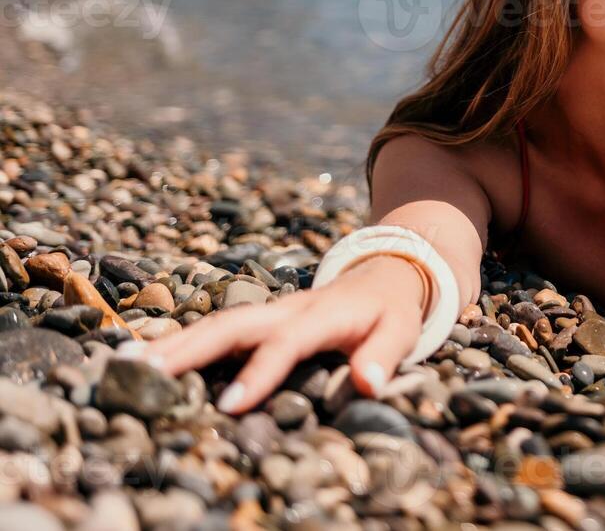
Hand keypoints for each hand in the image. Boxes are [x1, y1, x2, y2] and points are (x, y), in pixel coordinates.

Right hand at [116, 254, 429, 413]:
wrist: (386, 274)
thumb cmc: (392, 312)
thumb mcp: (401, 332)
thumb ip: (384, 356)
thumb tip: (368, 384)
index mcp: (322, 314)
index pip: (287, 342)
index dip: (260, 372)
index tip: (230, 406)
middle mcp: (287, 308)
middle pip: (232, 324)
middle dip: (189, 348)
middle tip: (144, 375)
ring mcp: (268, 310)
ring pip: (215, 323)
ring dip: (173, 344)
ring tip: (125, 367)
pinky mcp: (257, 318)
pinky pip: (214, 328)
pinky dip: (179, 341)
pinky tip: (142, 359)